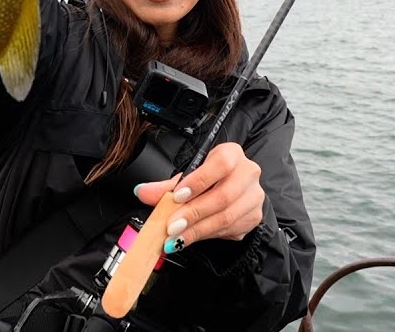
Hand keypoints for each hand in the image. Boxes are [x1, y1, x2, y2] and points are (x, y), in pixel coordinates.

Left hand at [134, 142, 263, 251]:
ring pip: (226, 217)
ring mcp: (253, 198)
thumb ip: (166, 186)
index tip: (177, 196)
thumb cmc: (209, 178)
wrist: (234, 189)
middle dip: (193, 213)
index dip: (198, 181)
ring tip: (175, 238)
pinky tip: (188, 239)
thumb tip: (141, 192)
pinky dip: (205, 237)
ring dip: (197, 230)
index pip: (220, 165)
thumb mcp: (188, 177)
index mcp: (232, 154)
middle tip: (171, 226)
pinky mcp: (253, 218)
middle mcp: (248, 173)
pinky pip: (229, 230)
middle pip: (223, 196)